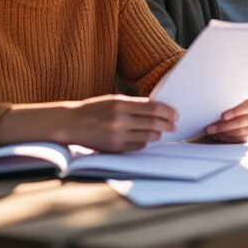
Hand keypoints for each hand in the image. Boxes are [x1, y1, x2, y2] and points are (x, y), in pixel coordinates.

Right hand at [60, 94, 177, 152]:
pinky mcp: (115, 148)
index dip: (167, 112)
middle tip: (174, 125)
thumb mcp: (114, 100)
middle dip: (166, 125)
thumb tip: (158, 109)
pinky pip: (137, 146)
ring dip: (157, 134)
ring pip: (147, 136)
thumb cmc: (94, 109)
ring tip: (161, 132)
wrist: (72, 123)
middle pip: (153, 123)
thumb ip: (134, 105)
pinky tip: (146, 138)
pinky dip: (145, 142)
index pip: (152, 108)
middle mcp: (120, 120)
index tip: (175, 114)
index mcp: (120, 104)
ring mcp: (117, 135)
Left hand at [205, 95, 247, 142]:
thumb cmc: (226, 105)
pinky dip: (226, 138)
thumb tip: (213, 108)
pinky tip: (217, 135)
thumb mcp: (226, 101)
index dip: (236, 111)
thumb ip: (224, 103)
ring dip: (223, 132)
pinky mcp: (247, 136)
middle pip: (244, 120)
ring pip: (240, 131)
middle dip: (226, 125)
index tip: (223, 116)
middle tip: (211, 128)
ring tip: (211, 131)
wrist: (228, 117)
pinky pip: (238, 139)